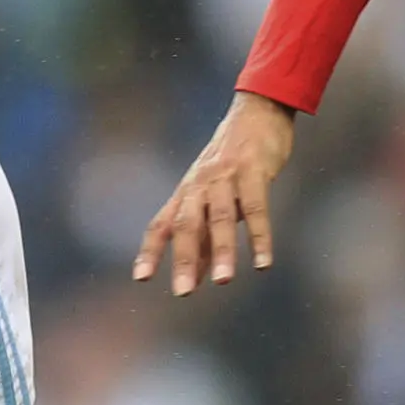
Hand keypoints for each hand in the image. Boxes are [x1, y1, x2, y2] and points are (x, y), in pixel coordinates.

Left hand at [134, 91, 297, 295]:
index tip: (141, 278)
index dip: (150, 252)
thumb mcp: (215, 197)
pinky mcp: (253, 170)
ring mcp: (225, 177)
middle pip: (186, 224)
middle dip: (184, 259)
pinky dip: (260, 236)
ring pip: (220, 217)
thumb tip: (199, 275)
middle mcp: (199, 185)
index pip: (160, 225)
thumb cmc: (233, 162)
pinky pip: (257, 207)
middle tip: (183, 293)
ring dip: (223, 251)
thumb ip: (206, 236)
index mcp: (186, 193)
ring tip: (224, 282)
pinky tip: (263, 263)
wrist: (258, 112)